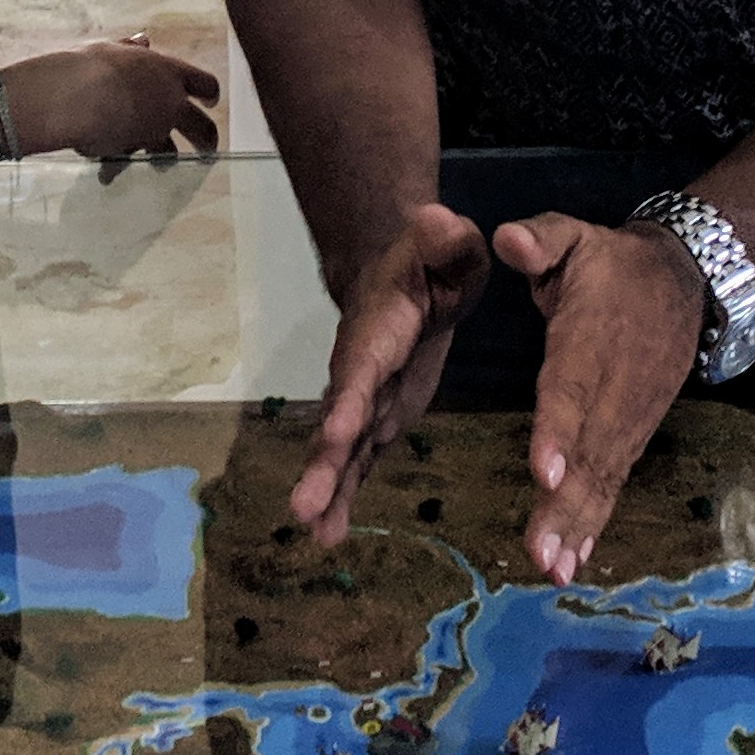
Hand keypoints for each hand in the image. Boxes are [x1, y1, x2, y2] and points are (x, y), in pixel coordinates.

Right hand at [8, 35, 218, 160]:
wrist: (76, 95)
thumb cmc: (92, 65)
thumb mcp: (112, 51)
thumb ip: (131, 50)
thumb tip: (142, 41)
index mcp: (168, 72)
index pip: (204, 82)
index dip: (209, 92)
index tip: (210, 101)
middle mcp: (169, 103)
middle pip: (202, 126)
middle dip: (206, 139)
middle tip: (207, 149)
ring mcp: (154, 129)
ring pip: (170, 151)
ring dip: (165, 160)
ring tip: (161, 166)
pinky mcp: (134, 151)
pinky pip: (128, 162)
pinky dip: (117, 168)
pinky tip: (106, 174)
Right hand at [288, 206, 490, 546]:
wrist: (402, 276)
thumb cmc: (433, 258)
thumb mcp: (451, 244)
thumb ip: (446, 238)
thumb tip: (436, 217)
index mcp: (381, 328)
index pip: (363, 364)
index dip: (349, 395)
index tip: (335, 430)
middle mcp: (361, 370)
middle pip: (340, 418)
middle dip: (324, 461)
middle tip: (303, 505)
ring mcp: (366, 399)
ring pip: (342, 448)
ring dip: (328, 487)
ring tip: (313, 531)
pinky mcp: (376, 419)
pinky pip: (356, 461)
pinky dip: (343, 495)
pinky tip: (329, 536)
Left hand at [497, 216, 705, 583]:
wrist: (687, 282)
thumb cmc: (611, 263)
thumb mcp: (574, 235)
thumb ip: (540, 238)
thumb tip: (507, 239)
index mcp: (589, 339)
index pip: (571, 388)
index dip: (558, 430)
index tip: (540, 471)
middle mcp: (613, 387)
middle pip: (587, 450)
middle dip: (563, 504)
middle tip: (539, 553)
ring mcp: (629, 417)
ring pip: (602, 476)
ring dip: (578, 525)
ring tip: (553, 569)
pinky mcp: (635, 433)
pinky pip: (615, 481)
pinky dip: (596, 521)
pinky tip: (576, 559)